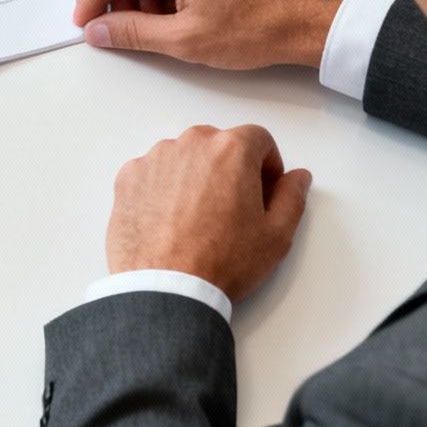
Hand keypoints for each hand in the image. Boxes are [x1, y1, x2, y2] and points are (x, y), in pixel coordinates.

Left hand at [107, 124, 311, 302]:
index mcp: (231, 150)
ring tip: (198, 217)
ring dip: (196, 175)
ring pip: (184, 156)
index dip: (267, 164)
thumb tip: (298, 177)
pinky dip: (163, 188)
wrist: (165, 288)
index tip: (264, 189)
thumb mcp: (276, 234)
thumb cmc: (222, 261)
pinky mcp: (128, 177)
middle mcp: (190, 144)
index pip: (258, 138)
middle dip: (231, 168)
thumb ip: (292, 196)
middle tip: (233, 207)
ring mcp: (154, 158)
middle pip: (219, 144)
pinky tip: (170, 220)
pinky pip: (153, 172)